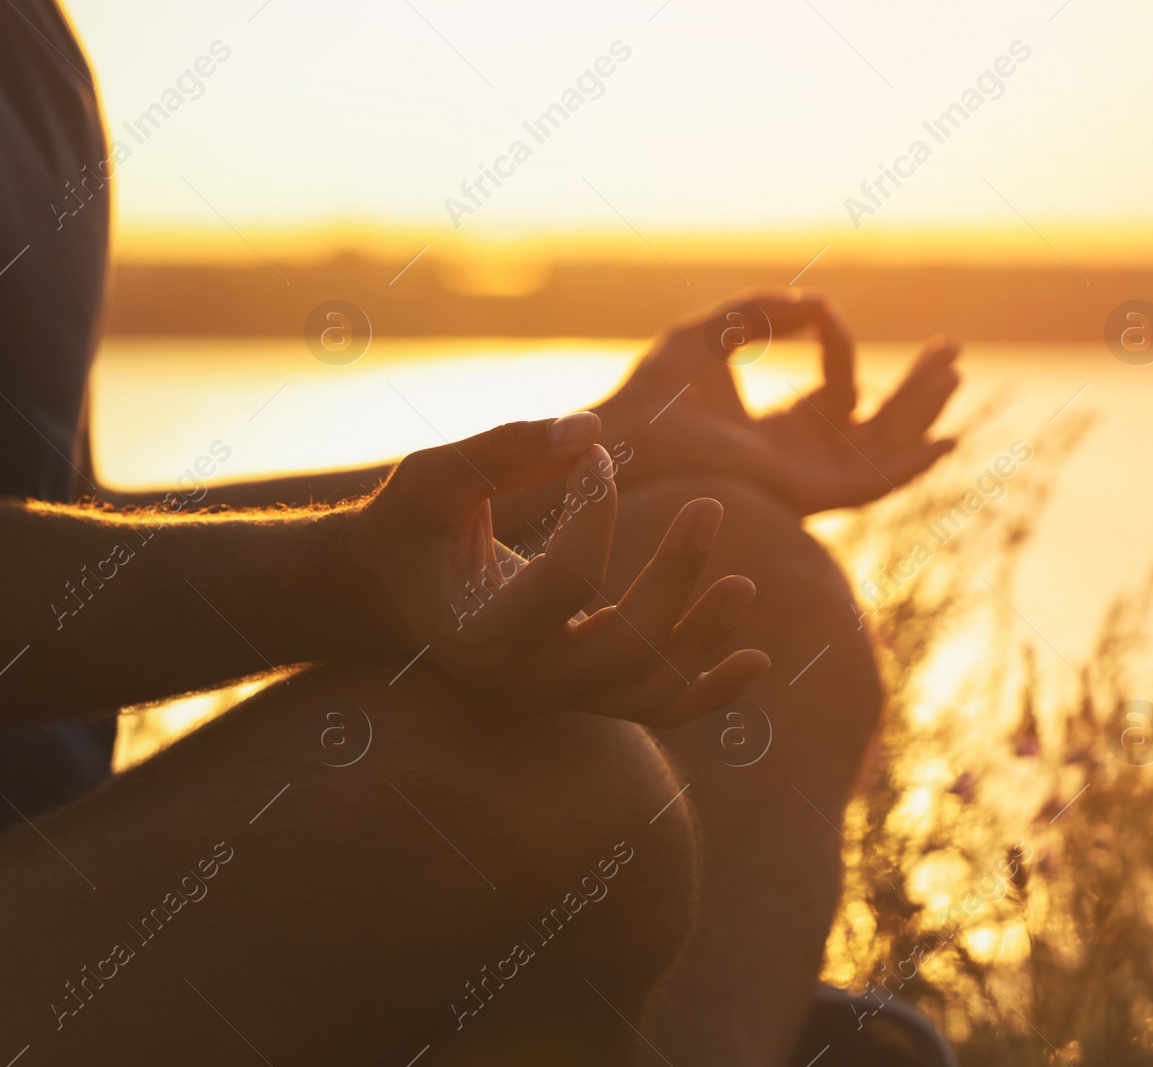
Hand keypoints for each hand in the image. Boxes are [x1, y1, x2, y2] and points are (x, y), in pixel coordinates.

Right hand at [346, 413, 770, 726]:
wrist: (395, 590)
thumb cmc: (412, 526)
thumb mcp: (436, 477)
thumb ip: (504, 451)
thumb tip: (592, 429)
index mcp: (479, 636)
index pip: (568, 582)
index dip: (598, 513)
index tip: (599, 456)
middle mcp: (522, 683)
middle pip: (626, 645)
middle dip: (677, 576)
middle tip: (710, 506)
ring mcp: (557, 699)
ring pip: (651, 688)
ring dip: (705, 638)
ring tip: (743, 583)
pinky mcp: (585, 695)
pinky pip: (660, 709)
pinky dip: (712, 690)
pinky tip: (758, 658)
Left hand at [595, 289, 961, 514]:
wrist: (631, 432)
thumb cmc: (655, 394)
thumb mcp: (712, 335)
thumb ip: (762, 314)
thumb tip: (817, 303)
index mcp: (779, 432)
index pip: (833, 389)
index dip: (838, 346)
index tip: (822, 312)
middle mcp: (799, 461)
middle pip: (876, 428)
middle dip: (916, 389)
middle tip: (951, 350)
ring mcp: (806, 481)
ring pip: (885, 451)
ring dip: (923, 413)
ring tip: (954, 372)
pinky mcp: (807, 494)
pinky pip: (874, 486)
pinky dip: (914, 465)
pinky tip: (948, 440)